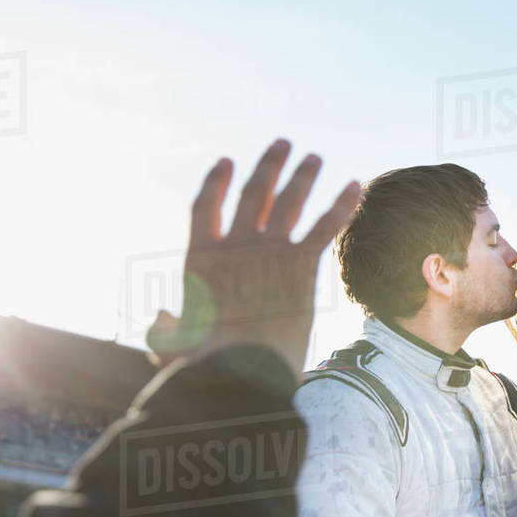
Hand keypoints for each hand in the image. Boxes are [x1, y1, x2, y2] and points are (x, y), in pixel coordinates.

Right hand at [147, 139, 361, 372]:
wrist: (241, 372)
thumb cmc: (203, 366)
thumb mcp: (170, 347)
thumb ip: (162, 329)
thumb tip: (162, 315)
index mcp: (200, 258)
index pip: (205, 206)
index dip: (216, 182)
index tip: (227, 162)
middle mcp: (234, 245)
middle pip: (254, 192)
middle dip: (269, 165)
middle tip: (283, 145)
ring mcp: (268, 251)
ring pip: (289, 201)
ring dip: (303, 175)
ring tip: (313, 157)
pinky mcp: (300, 265)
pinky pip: (324, 226)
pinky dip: (340, 204)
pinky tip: (354, 185)